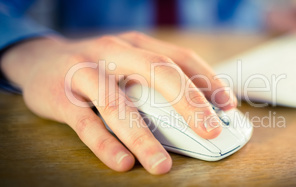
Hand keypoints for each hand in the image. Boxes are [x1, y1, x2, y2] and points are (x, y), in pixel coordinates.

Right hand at [1, 32, 236, 173]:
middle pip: (157, 72)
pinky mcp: (61, 97)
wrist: (39, 60)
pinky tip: (123, 162)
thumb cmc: (97, 67)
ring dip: (143, 137)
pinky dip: (105, 144)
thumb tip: (194, 113)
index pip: (180, 57)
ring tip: (162, 166)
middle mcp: (114, 52)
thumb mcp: (127, 64)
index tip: (228, 104)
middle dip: (188, 102)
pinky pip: (85, 123)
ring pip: (118, 104)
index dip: (207, 79)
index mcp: (136, 45)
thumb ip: (155, 83)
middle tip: (211, 130)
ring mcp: (86, 72)